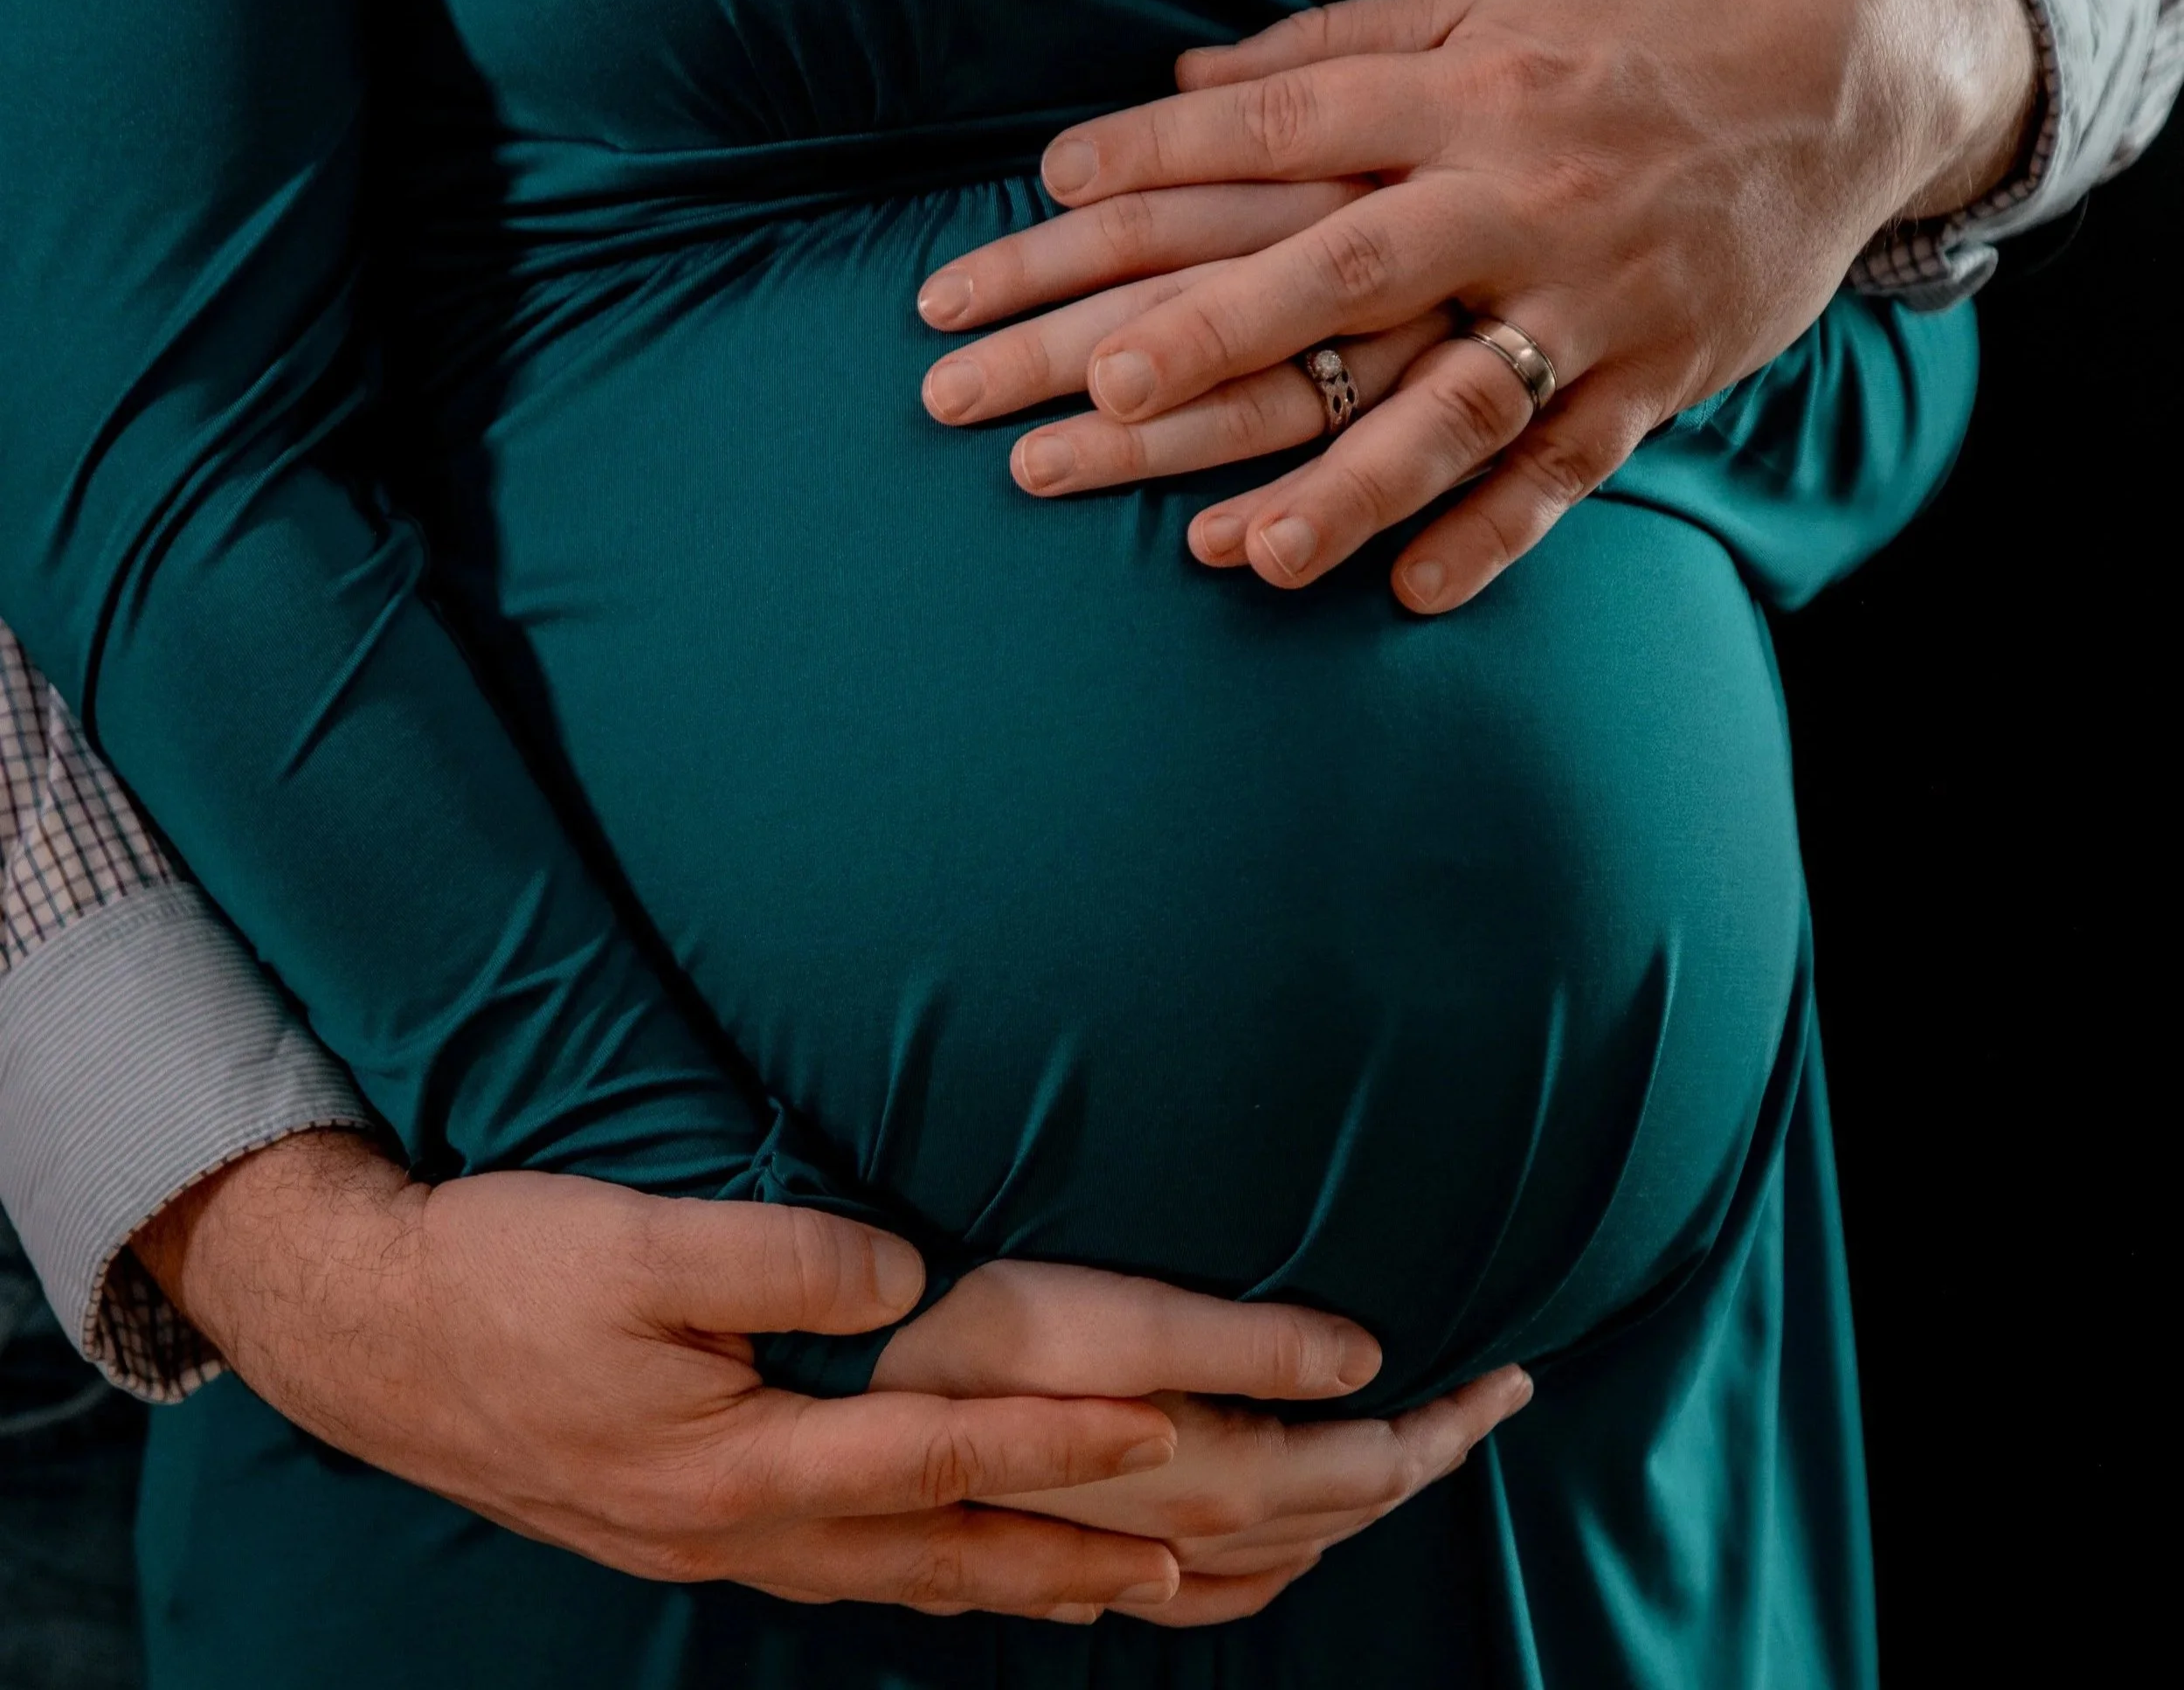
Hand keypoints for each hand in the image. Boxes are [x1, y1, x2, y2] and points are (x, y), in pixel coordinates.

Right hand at [133, 1131, 1185, 1620]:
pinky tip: (961, 1575)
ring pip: (901, 1582)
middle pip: (943, 1553)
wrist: (370, 1341)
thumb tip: (909, 1276)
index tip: (1170, 1429)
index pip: (942, 1453)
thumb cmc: (503, 1277)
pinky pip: (849, 1576)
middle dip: (1073, 1557)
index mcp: (735, 1457)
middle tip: (1190, 1564)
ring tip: (1117, 1590)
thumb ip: (779, 1256)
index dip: (1060, 1443)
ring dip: (1015, 1586)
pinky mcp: (694, 1535)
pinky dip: (932, 1582)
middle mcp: (739, 1527)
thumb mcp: (631, 1242)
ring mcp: (715, 1546)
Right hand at [874, 1262, 1532, 1624]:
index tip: (1511, 1378)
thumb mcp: (1113, 1317)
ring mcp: (1109, 1557)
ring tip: (1398, 1460)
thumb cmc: (966, 1335)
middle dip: (1421, 1461)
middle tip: (1484, 1406)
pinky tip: (1260, 1552)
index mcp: (1207, 1479)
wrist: (796, 1410)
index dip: (1449, 1426)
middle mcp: (1170, 1537)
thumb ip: (1248, 1345)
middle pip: (1337, 1518)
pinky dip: (1263, 1571)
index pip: (1371, 1467)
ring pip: (1273, 1561)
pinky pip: (1198, 1595)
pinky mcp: (1056, 1556)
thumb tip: (1365, 1358)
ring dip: (1351, 1515)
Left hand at [921, 0, 2035, 611]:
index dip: (1161, 156)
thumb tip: (1185, 81)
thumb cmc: (1652, 23)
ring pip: (1454, 403)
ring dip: (1346, 485)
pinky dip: (1494, 536)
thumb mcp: (1496, 6)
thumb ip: (1338, 54)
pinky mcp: (1655, 375)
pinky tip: (1408, 596)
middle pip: (1340, 271)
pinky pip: (1568, 469)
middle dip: (1212, 332)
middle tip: (1094, 389)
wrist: (1861, 54)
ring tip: (1239, 558)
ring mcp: (1590, 298)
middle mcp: (1517, 195)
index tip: (1044, 192)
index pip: (1286, 128)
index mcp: (1465, 89)